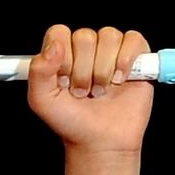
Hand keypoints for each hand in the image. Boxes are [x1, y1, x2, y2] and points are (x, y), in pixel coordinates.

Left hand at [27, 26, 154, 153]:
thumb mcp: (42, 101)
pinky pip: (132, 39)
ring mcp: (111, 51)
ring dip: (103, 69)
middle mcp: (86, 50)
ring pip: (108, 37)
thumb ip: (38, 72)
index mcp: (61, 55)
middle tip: (82, 92)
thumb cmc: (72, 121)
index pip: (59, 33)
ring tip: (100, 90)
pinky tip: (119, 80)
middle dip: (82, 70)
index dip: (61, 56)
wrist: (100, 141)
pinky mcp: (136, 56)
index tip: (62, 81)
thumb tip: (54, 46)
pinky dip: (125, 60)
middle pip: (84, 36)